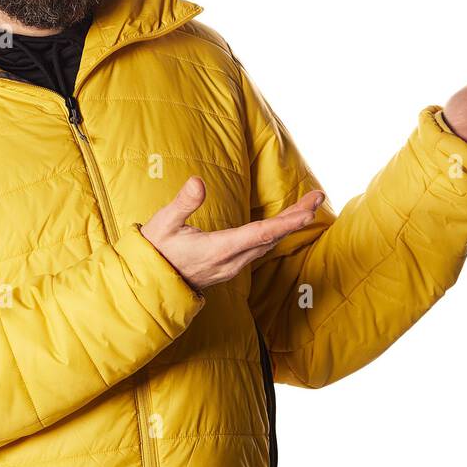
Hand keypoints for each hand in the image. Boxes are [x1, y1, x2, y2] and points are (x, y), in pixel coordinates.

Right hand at [139, 176, 324, 291]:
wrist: (148, 285)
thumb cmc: (155, 252)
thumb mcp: (162, 224)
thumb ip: (183, 203)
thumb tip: (198, 181)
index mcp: (217, 250)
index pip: (259, 235)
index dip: (286, 223)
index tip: (308, 211)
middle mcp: (230, 261)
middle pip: (272, 238)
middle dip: (298, 218)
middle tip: (318, 197)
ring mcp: (232, 267)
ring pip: (268, 244)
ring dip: (290, 224)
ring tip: (309, 205)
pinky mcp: (231, 266)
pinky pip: (261, 249)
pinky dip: (277, 233)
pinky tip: (286, 222)